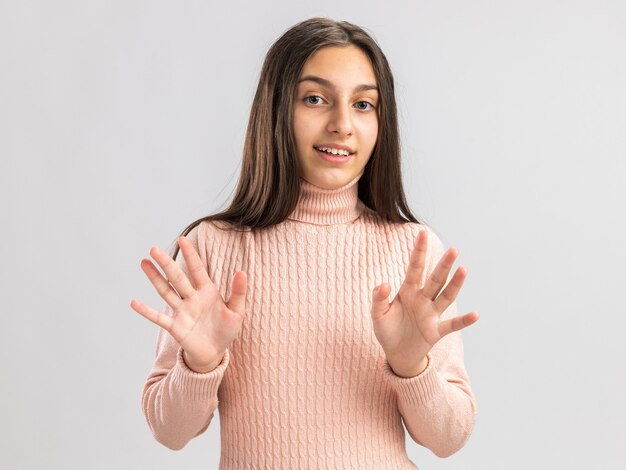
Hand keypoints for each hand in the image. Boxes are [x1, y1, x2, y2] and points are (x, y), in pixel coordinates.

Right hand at [130, 235, 247, 371]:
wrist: (215, 352)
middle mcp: (191, 298)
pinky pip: (158, 318)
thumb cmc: (226, 329)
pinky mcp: (175, 327)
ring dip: (155, 278)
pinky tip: (134, 302)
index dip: (190, 255)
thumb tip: (242, 272)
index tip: (182, 239)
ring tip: (144, 262)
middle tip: (154, 249)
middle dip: (167, 263)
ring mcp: (181, 311)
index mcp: (207, 291)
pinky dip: (146, 311)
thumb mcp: (237, 311)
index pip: (197, 269)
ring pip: (166, 291)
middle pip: (177, 277)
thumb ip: (238, 292)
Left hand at [370, 229, 478, 376]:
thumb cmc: (386, 330)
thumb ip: (378, 298)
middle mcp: (423, 299)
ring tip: (463, 270)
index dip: (419, 251)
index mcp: (407, 291)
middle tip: (453, 249)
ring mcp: (431, 314)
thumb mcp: (377, 314)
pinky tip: (475, 315)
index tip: (423, 233)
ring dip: (455, 284)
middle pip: (435, 279)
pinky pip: (452, 324)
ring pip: (446, 297)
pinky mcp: (436, 331)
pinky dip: (464, 320)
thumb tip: (384, 283)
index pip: (415, 268)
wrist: (396, 353)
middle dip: (443, 265)